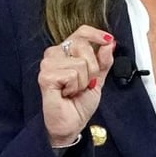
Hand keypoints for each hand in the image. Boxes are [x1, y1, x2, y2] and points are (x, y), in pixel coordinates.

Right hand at [38, 25, 114, 145]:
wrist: (72, 124)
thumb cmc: (79, 102)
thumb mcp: (98, 78)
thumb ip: (104, 60)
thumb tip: (110, 44)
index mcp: (66, 51)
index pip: (81, 32)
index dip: (96, 34)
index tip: (108, 40)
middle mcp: (54, 54)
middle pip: (83, 45)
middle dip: (92, 68)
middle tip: (84, 83)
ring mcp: (48, 64)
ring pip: (80, 62)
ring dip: (83, 81)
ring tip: (73, 91)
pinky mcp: (46, 76)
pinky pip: (72, 74)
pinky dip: (75, 87)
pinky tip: (66, 94)